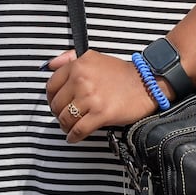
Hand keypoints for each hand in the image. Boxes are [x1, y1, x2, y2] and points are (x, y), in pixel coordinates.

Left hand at [45, 50, 159, 143]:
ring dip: (66, 127)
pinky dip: (74, 137)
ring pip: (65, 119)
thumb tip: (49, 65)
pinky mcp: (101, 113)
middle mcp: (82, 80)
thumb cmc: (121, 73)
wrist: (146, 84)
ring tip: (71, 128)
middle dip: (59, 114)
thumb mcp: (93, 57)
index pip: (52, 86)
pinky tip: (75, 137)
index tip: (56, 104)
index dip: (51, 98)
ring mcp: (91, 97)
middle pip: (57, 105)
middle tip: (66, 117)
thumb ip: (69, 58)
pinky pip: (79, 130)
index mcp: (78, 65)